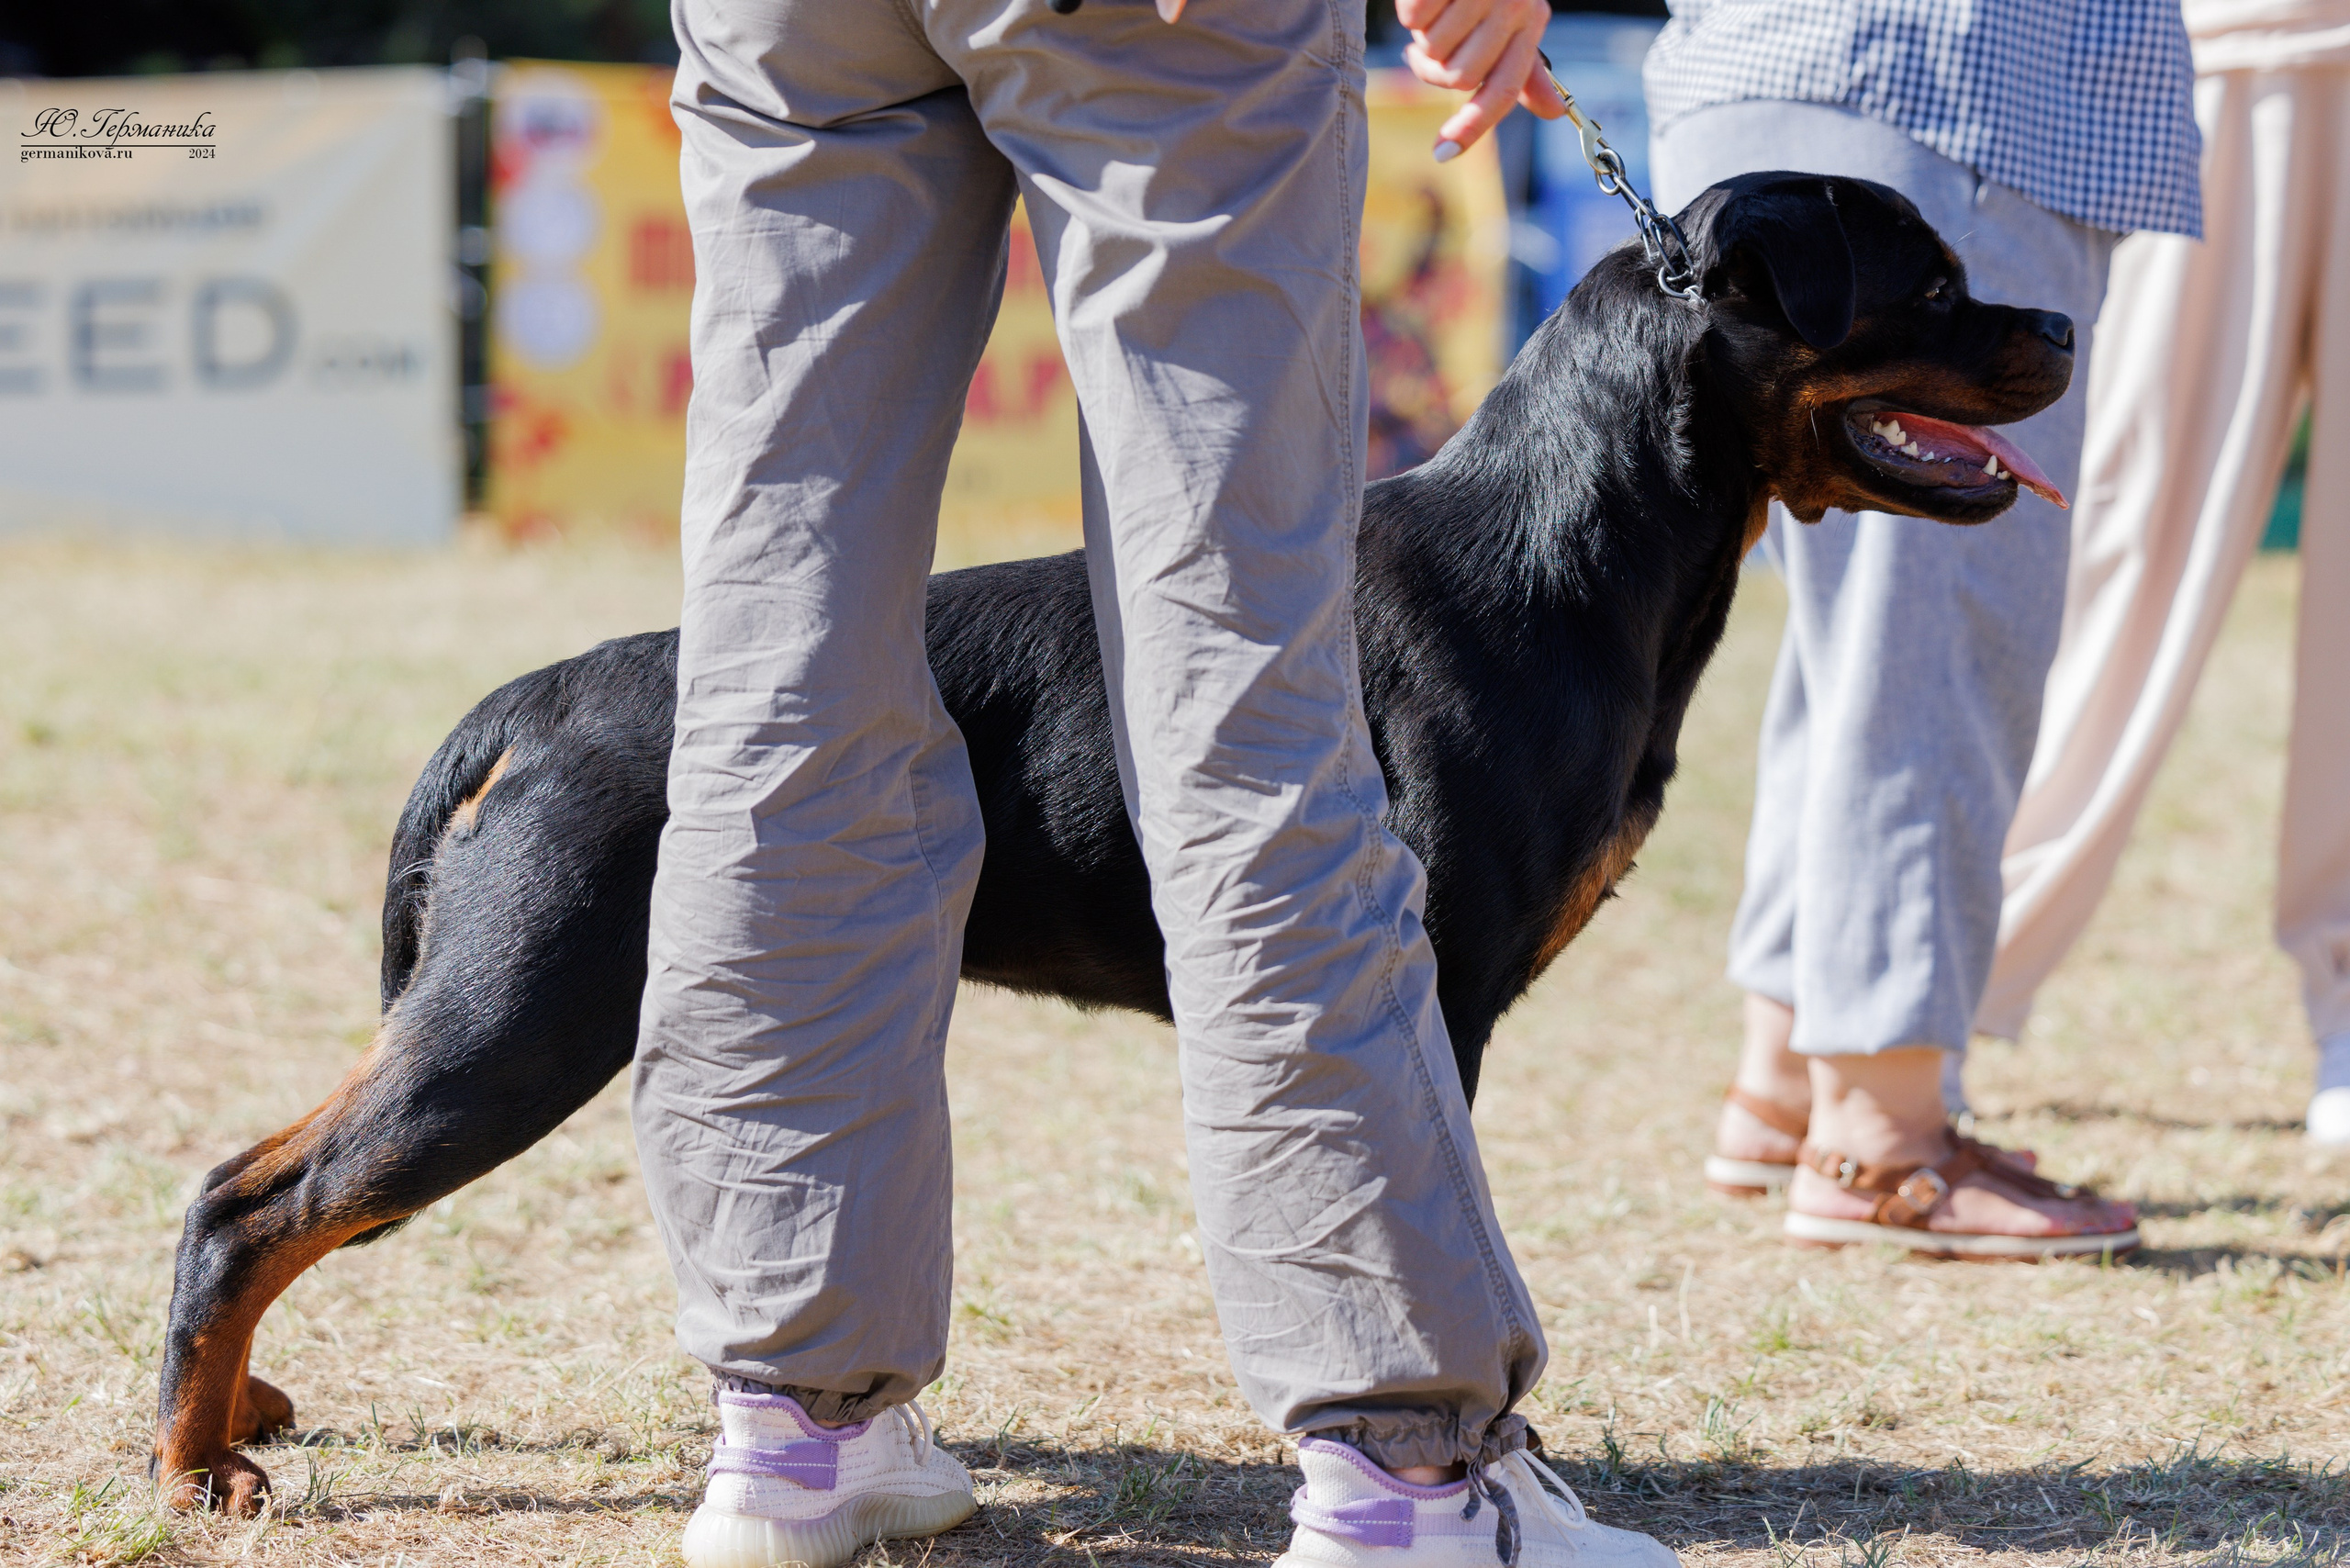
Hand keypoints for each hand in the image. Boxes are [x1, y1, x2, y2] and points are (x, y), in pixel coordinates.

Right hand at [1397, 0, 1566, 158]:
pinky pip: (1414, 17)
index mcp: (1530, 22)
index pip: (1500, 91)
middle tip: (1422, 49)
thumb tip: (1556, 113)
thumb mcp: (1515, 19)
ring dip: (1420, 36)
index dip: (1471, 128)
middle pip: (1458, 77)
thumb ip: (1525, 69)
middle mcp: (1514, 5)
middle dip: (1431, 71)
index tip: (1441, 155)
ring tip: (1430, 12)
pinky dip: (1408, 9)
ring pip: (1433, 49)